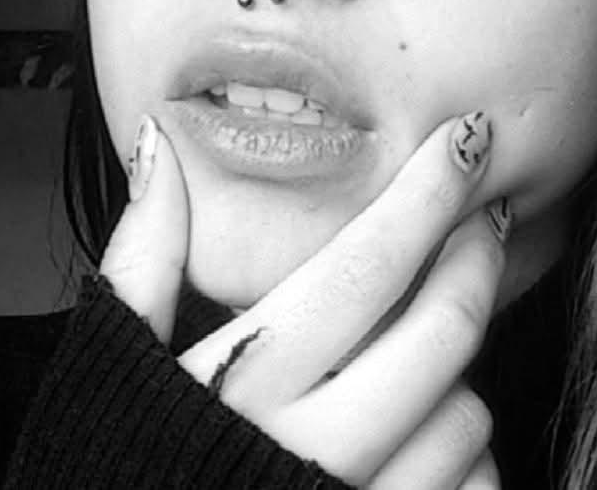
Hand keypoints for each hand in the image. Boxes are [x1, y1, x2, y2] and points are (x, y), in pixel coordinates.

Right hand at [100, 111, 509, 489]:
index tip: (468, 139)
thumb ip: (142, 254)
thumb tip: (158, 145)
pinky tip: (415, 444)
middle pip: (440, 330)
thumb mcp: (114, 362)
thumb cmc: (118, 466)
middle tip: (482, 222)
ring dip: (458, 373)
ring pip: (468, 414)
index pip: (365, 264)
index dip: (427, 192)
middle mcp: (312, 447)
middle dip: (474, 258)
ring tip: (418, 357)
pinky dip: (462, 460)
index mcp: (247, 382)